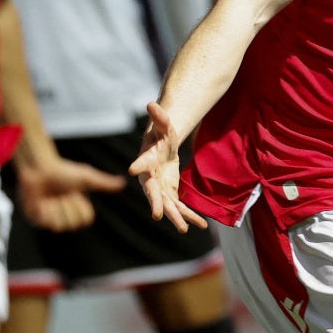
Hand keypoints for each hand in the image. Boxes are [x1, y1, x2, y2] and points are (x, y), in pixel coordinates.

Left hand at [17, 157, 124, 232]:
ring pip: (59, 225)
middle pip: (73, 224)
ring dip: (56, 207)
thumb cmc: (63, 170)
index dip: (80, 206)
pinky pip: (45, 222)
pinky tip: (40, 200)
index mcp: (76, 208)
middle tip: (60, 193)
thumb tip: (123, 183)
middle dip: (68, 205)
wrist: (40, 167)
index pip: (86, 219)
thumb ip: (104, 183)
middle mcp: (64, 215)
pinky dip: (44, 209)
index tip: (73, 193)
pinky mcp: (35, 218)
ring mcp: (49, 218)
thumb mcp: (86, 177)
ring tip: (49, 196)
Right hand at [129, 101, 207, 232]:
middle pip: (152, 193)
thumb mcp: (164, 126)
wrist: (162, 150)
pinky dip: (190, 216)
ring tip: (184, 229)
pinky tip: (201, 226)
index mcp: (146, 161)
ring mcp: (159, 189)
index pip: (141, 164)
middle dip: (156, 204)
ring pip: (167, 205)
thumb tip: (151, 103)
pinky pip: (180, 208)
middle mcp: (150, 179)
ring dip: (176, 217)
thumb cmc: (161, 137)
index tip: (131, 170)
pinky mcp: (169, 195)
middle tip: (158, 215)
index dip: (138, 166)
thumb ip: (160, 117)